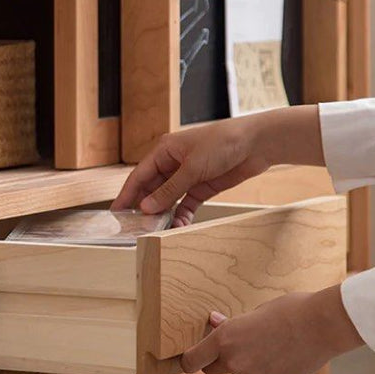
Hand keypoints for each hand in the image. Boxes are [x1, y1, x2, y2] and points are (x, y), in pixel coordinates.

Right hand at [111, 105, 323, 226]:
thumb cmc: (223, 143)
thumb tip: (146, 207)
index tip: (116, 212)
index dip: (127, 194)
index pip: (139, 176)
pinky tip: (178, 226)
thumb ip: (168, 190)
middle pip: (152, 189)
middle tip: (136, 227)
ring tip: (157, 230)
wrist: (258, 143)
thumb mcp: (192, 168)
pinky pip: (186, 204)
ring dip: (164, 214)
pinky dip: (181, 215)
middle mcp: (173, 163)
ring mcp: (188, 176)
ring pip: (168, 199)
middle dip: (145, 208)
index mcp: (164, 150)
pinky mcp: (202, 186)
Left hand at [180, 285, 363, 373]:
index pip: (192, 361)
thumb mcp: (253, 312)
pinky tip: (282, 355)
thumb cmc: (288, 310)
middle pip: (212, 368)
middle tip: (234, 344)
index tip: (188, 359)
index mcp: (225, 339)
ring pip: (239, 372)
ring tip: (270, 343)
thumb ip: (230, 324)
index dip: (188, 360)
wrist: (322, 325)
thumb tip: (214, 323)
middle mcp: (234, 361)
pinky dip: (264, 370)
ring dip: (246, 363)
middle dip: (217, 359)